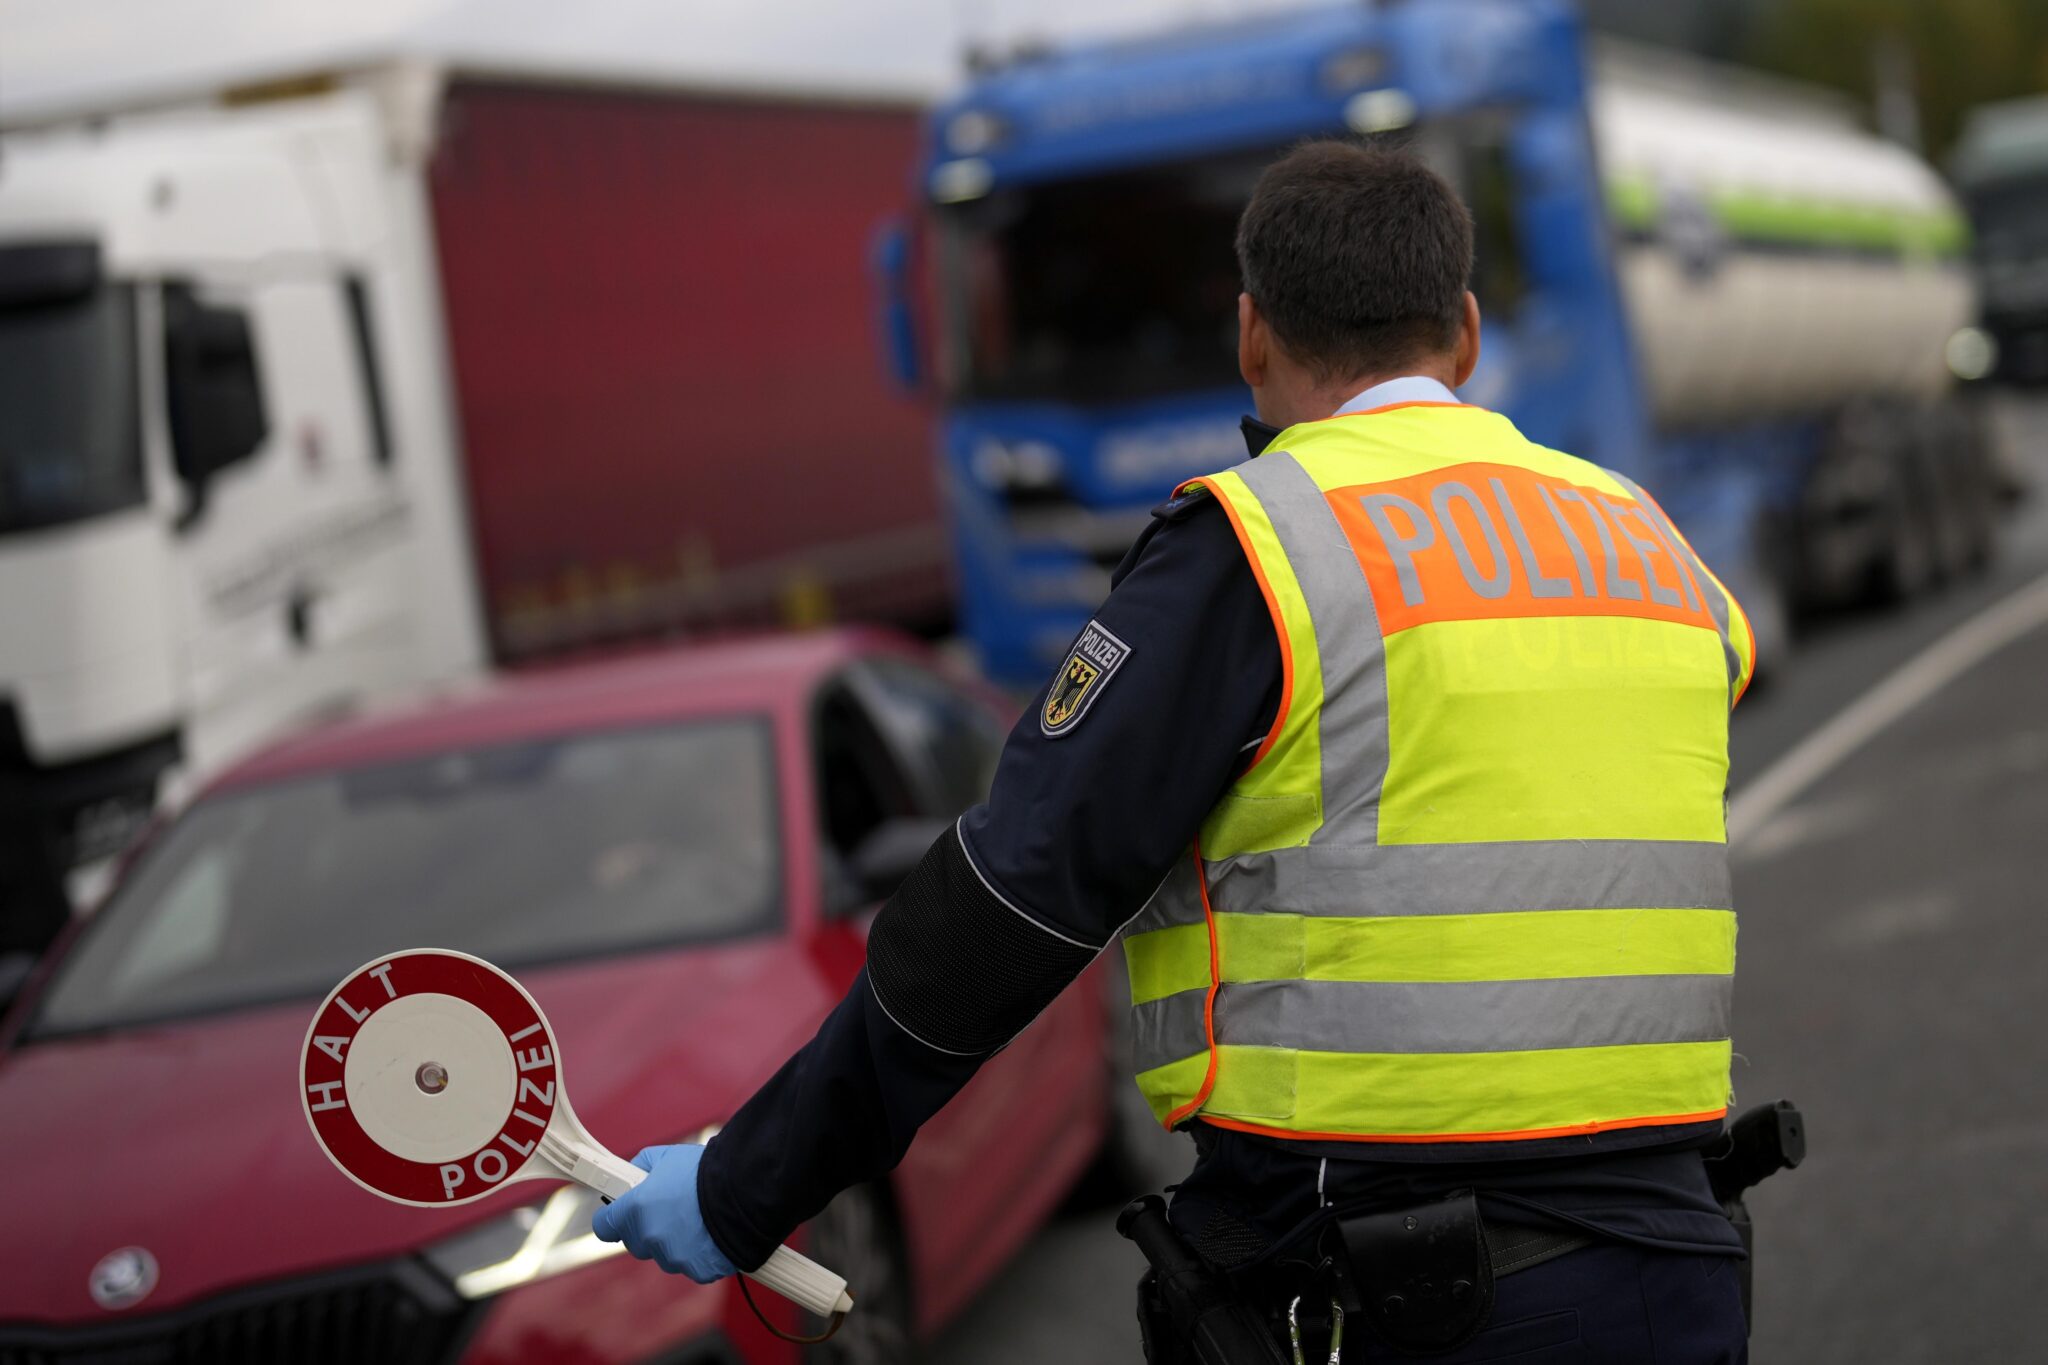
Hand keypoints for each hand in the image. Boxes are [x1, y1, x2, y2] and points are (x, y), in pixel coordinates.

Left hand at [590, 1144, 737, 1281]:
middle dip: (647, 1228)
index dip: (611, 1218)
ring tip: (697, 1219)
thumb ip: (641, 1167)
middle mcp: (649, 1237)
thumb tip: (634, 1175)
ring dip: (674, 1242)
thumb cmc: (706, 1171)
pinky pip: (691, 1265)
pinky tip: (711, 1234)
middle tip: (669, 1210)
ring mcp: (673, 1258)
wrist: (746, 1190)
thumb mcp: (666, 1157)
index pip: (604, 1225)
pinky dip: (698, 1254)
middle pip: (636, 1241)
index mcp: (634, 1210)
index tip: (617, 1213)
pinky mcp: (697, 1271)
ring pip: (664, 1255)